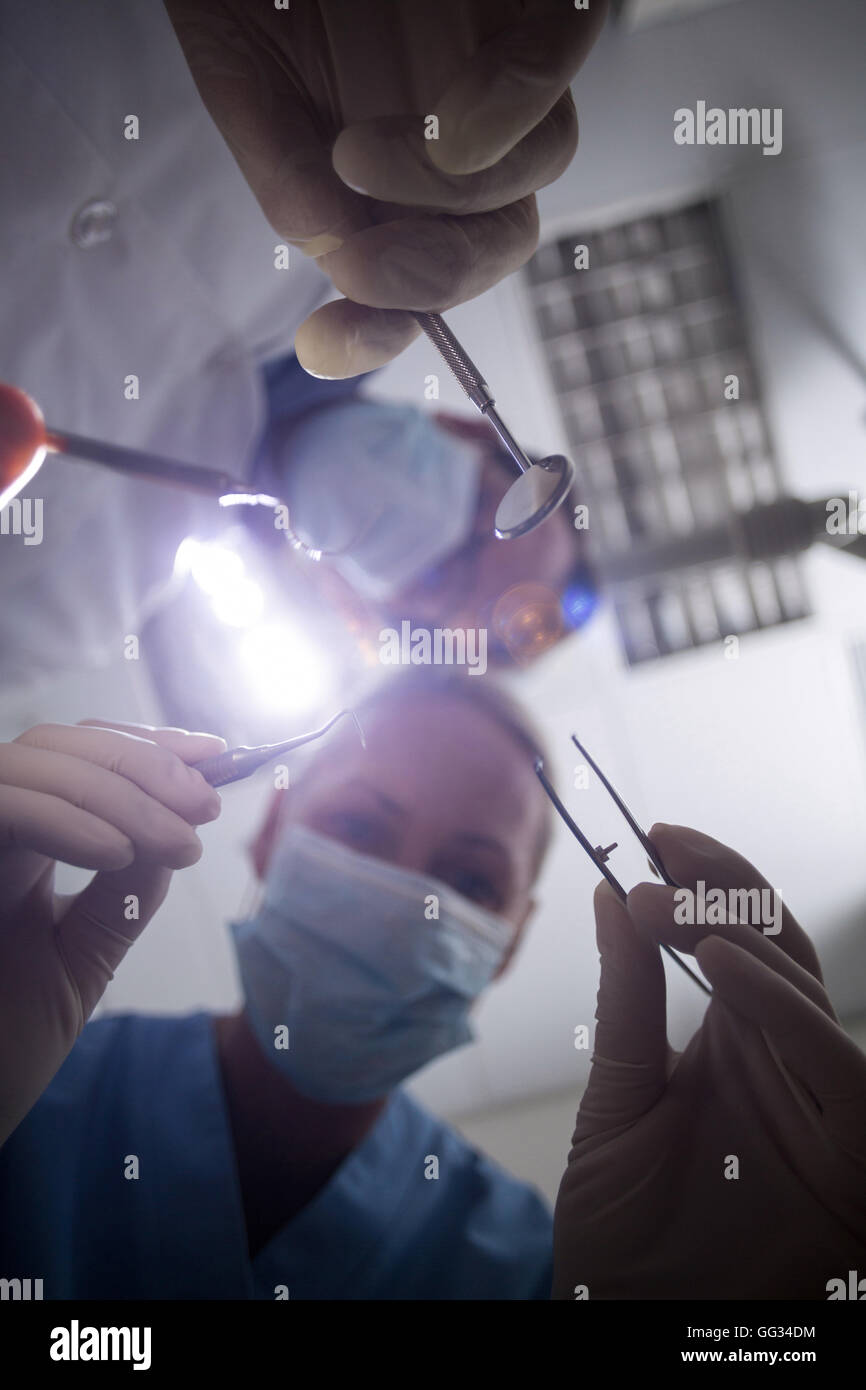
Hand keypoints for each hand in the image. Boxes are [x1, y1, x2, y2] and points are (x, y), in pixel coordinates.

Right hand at [0, 720, 223, 1144]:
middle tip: (205, 806)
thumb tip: (181, 819)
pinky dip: (58, 816)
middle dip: (141, 764)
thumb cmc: (3, 1050)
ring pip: (26, 762)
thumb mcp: (81, 962)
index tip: (216, 755)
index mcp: (17, 849)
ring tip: (178, 844)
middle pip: (55, 746)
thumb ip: (124, 892)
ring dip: (114, 791)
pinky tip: (115, 854)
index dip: (145, 746)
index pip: (77, 759)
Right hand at [164, 0, 606, 375]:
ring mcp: (495, 70)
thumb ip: (289, 174)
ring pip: (532, 177)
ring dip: (449, 198)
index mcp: (389, 174)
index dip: (379, 332)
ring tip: (354, 155)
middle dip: (431, 279)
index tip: (327, 341)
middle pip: (493, 246)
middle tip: (360, 266)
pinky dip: (508, 115)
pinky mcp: (529, 1)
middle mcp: (452, 135)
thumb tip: (334, 259)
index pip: (414, 283)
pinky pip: (554, 65)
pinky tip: (448, 125)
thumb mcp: (246, 81)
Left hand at [554, 824, 865, 1299]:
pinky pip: (834, 1065)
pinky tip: (720, 967)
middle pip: (778, 945)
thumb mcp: (619, 1095)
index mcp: (734, 1039)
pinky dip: (786, 1011)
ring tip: (670, 903)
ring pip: (807, 989)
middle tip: (667, 848)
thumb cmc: (626, 1220)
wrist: (636, 1318)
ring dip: (740, 935)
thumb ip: (626, 1000)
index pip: (738, 936)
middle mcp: (783, 1059)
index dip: (709, 880)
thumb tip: (614, 897)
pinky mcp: (852, 1152)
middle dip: (725, 888)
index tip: (658, 834)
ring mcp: (819, 1100)